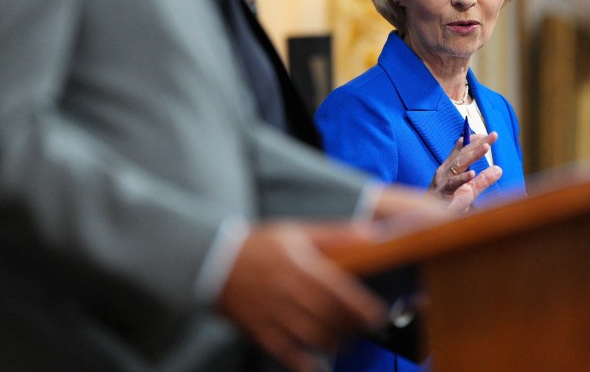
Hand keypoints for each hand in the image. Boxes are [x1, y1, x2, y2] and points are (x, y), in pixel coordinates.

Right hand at [217, 222, 388, 371]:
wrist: (212, 260)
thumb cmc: (259, 245)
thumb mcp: (297, 231)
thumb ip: (336, 234)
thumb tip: (373, 234)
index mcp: (300, 265)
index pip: (339, 291)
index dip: (361, 307)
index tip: (377, 316)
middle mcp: (288, 291)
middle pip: (328, 317)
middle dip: (351, 327)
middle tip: (364, 329)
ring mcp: (273, 313)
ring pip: (311, 336)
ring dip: (333, 343)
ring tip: (344, 342)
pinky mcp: (259, 329)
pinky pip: (285, 352)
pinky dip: (303, 362)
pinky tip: (316, 366)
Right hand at [428, 131, 502, 212]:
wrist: (429, 220)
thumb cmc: (449, 203)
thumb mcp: (470, 190)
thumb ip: (483, 180)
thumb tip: (499, 169)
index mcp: (450, 166)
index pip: (462, 148)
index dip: (474, 139)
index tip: (488, 135)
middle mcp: (445, 170)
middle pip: (464, 153)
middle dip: (479, 143)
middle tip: (493, 135)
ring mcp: (443, 180)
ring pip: (459, 164)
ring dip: (473, 155)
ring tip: (486, 147)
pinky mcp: (443, 192)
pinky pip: (453, 184)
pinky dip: (462, 178)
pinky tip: (472, 174)